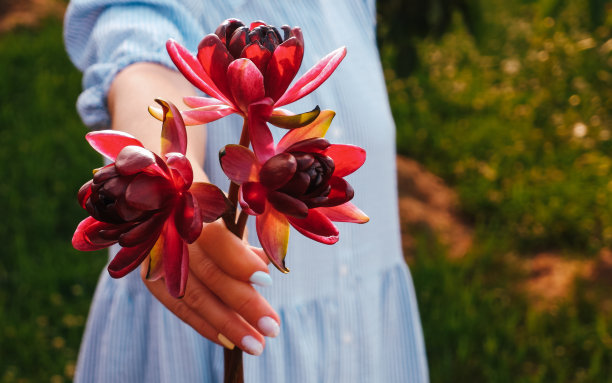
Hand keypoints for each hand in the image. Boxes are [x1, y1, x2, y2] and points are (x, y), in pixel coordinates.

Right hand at [141, 220, 278, 355]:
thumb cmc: (209, 212)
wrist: (164, 210)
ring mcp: (157, 256)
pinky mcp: (151, 276)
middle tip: (272, 327)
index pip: (217, 238)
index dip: (240, 261)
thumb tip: (264, 264)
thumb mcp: (227, 217)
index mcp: (193, 208)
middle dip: (244, 303)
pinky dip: (205, 325)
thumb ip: (244, 241)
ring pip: (194, 297)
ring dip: (228, 324)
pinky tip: (229, 341)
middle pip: (209, 274)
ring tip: (255, 344)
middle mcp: (172, 232)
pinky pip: (179, 307)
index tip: (267, 281)